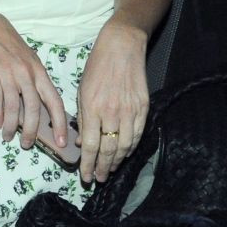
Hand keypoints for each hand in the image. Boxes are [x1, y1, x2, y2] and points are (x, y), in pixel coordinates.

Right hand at [0, 7, 69, 152]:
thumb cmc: (12, 48)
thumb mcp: (30, 62)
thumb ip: (35, 83)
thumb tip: (38, 110)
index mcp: (40, 73)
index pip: (54, 101)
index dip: (59, 123)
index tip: (61, 141)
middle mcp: (27, 75)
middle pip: (33, 109)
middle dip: (31, 131)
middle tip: (27, 144)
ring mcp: (9, 75)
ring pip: (13, 109)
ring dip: (11, 127)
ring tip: (8, 137)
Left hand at [75, 20, 149, 183]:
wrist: (122, 48)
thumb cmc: (97, 67)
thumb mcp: (82, 91)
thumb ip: (82, 118)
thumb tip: (83, 142)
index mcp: (93, 108)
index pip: (91, 145)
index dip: (88, 164)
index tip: (86, 176)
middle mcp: (112, 112)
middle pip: (108, 149)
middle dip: (102, 167)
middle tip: (98, 178)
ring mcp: (130, 111)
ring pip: (125, 145)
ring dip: (117, 161)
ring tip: (110, 170)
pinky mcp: (144, 107)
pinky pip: (138, 134)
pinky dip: (131, 148)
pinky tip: (124, 154)